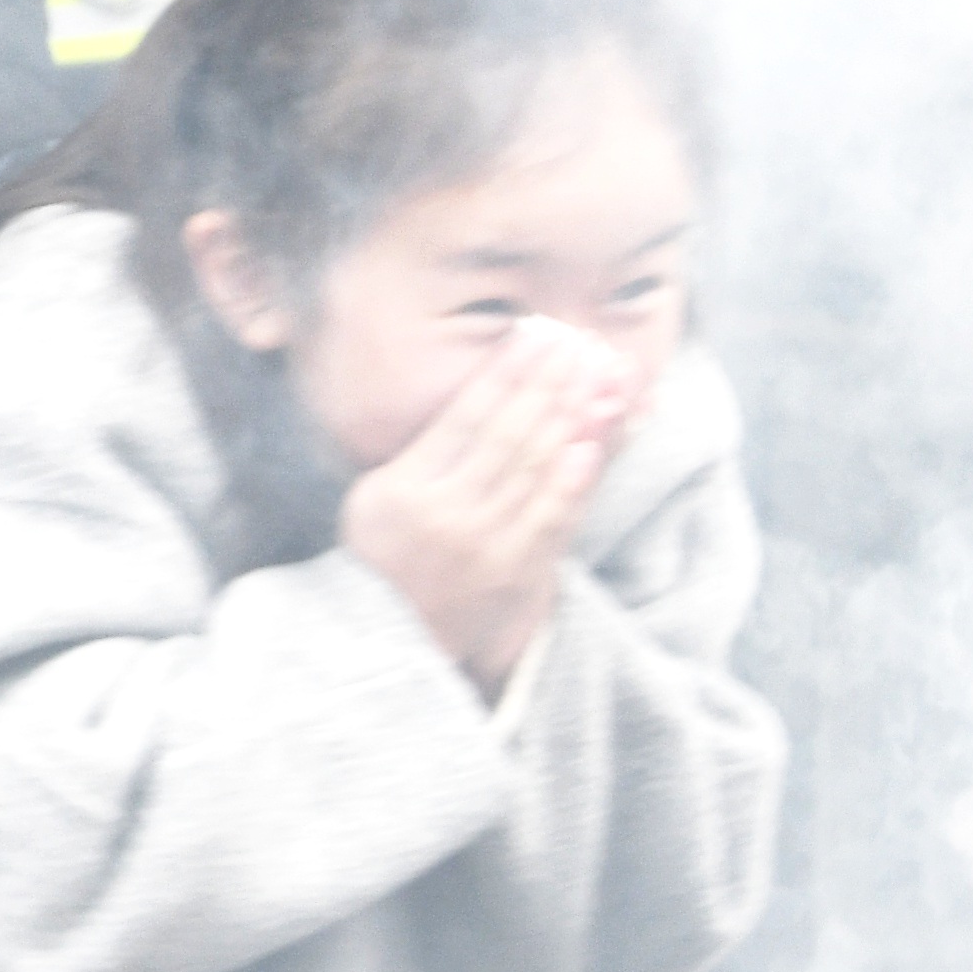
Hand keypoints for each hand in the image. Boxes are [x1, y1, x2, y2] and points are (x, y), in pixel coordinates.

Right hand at [342, 317, 637, 683]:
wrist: (388, 638)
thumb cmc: (381, 555)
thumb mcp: (376, 496)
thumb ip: (423, 451)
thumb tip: (484, 399)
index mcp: (403, 489)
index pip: (465, 416)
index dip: (505, 372)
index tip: (535, 333)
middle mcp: (445, 514)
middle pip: (507, 435)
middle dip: (547, 382)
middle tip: (579, 340)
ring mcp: (484, 546)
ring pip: (534, 470)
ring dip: (570, 417)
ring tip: (597, 375)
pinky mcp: (515, 574)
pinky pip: (550, 519)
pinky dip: (572, 481)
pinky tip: (590, 443)